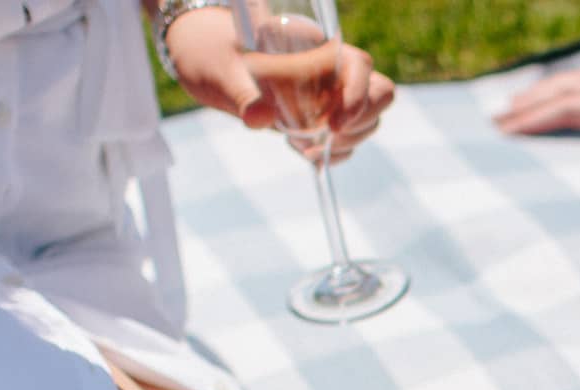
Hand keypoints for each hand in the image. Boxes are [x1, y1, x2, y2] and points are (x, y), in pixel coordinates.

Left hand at [163, 6, 393, 163]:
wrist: (202, 56)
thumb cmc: (211, 52)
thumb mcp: (221, 70)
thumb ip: (242, 94)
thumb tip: (259, 119)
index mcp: (314, 47)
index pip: (360, 67)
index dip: (359, 96)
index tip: (334, 123)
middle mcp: (329, 69)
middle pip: (377, 95)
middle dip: (360, 123)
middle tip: (326, 136)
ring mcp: (329, 94)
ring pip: (367, 120)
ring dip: (347, 142)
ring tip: (305, 144)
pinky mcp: (321, 116)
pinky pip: (347, 139)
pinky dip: (334, 153)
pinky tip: (306, 152)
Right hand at [495, 59, 579, 165]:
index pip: (570, 111)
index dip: (535, 121)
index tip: (506, 132)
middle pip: (562, 92)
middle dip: (526, 107)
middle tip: (493, 123)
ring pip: (573, 81)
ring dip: (540, 92)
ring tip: (512, 105)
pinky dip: (564, 83)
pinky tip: (557, 88)